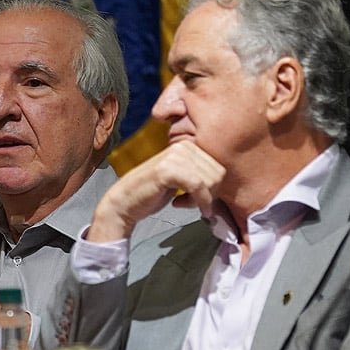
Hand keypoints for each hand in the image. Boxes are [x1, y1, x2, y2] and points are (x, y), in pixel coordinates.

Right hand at [87, 140, 223, 241]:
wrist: (125, 201)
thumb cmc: (153, 193)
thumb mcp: (181, 179)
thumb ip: (200, 175)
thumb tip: (223, 183)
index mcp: (188, 145)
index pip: (219, 168)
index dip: (214, 189)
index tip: (200, 199)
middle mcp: (183, 146)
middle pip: (218, 174)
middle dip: (209, 195)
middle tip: (192, 204)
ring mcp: (175, 156)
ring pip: (209, 181)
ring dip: (201, 199)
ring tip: (184, 203)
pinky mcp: (168, 169)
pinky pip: (198, 186)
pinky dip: (197, 201)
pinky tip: (180, 205)